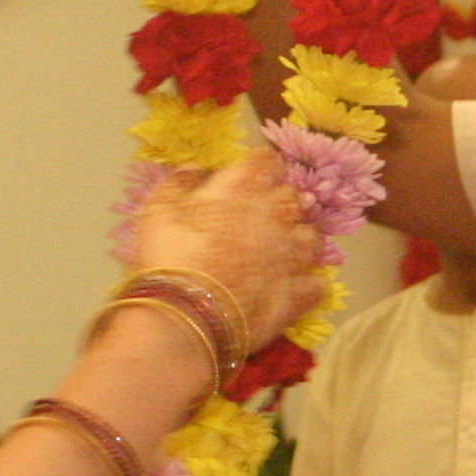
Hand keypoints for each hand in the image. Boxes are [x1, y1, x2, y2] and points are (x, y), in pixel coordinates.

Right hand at [134, 151, 326, 348]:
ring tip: (279, 252)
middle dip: (278, 203)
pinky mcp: (301, 292)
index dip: (257, 168)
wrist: (188, 315)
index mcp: (247, 186)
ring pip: (312, 236)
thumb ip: (181, 181)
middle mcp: (280, 213)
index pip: (266, 160)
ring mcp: (295, 254)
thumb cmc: (170, 255)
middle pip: (292, 195)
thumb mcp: (160, 208)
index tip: (245, 179)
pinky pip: (316, 283)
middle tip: (256, 218)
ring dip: (297, 239)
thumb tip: (196, 168)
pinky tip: (287, 287)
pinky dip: (305, 284)